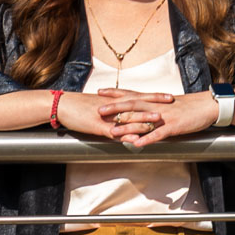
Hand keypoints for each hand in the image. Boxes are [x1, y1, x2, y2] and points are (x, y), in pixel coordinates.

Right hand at [51, 89, 169, 142]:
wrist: (62, 105)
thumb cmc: (79, 106)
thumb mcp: (99, 106)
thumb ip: (114, 109)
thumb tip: (124, 113)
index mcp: (115, 100)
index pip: (138, 96)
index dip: (154, 96)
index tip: (169, 96)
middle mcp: (113, 106)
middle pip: (138, 104)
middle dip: (155, 104)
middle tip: (172, 103)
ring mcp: (106, 117)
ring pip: (128, 117)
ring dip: (143, 118)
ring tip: (158, 119)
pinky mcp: (98, 127)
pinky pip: (114, 131)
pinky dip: (125, 134)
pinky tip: (134, 138)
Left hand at [95, 87, 218, 147]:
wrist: (208, 106)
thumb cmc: (189, 106)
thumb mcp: (168, 105)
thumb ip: (154, 107)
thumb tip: (142, 111)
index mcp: (154, 100)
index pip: (131, 94)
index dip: (115, 93)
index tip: (99, 92)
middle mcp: (156, 106)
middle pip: (132, 104)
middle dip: (114, 108)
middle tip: (98, 110)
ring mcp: (165, 117)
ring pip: (142, 120)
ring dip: (126, 126)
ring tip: (112, 132)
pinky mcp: (174, 127)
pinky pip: (158, 134)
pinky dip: (146, 139)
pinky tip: (137, 144)